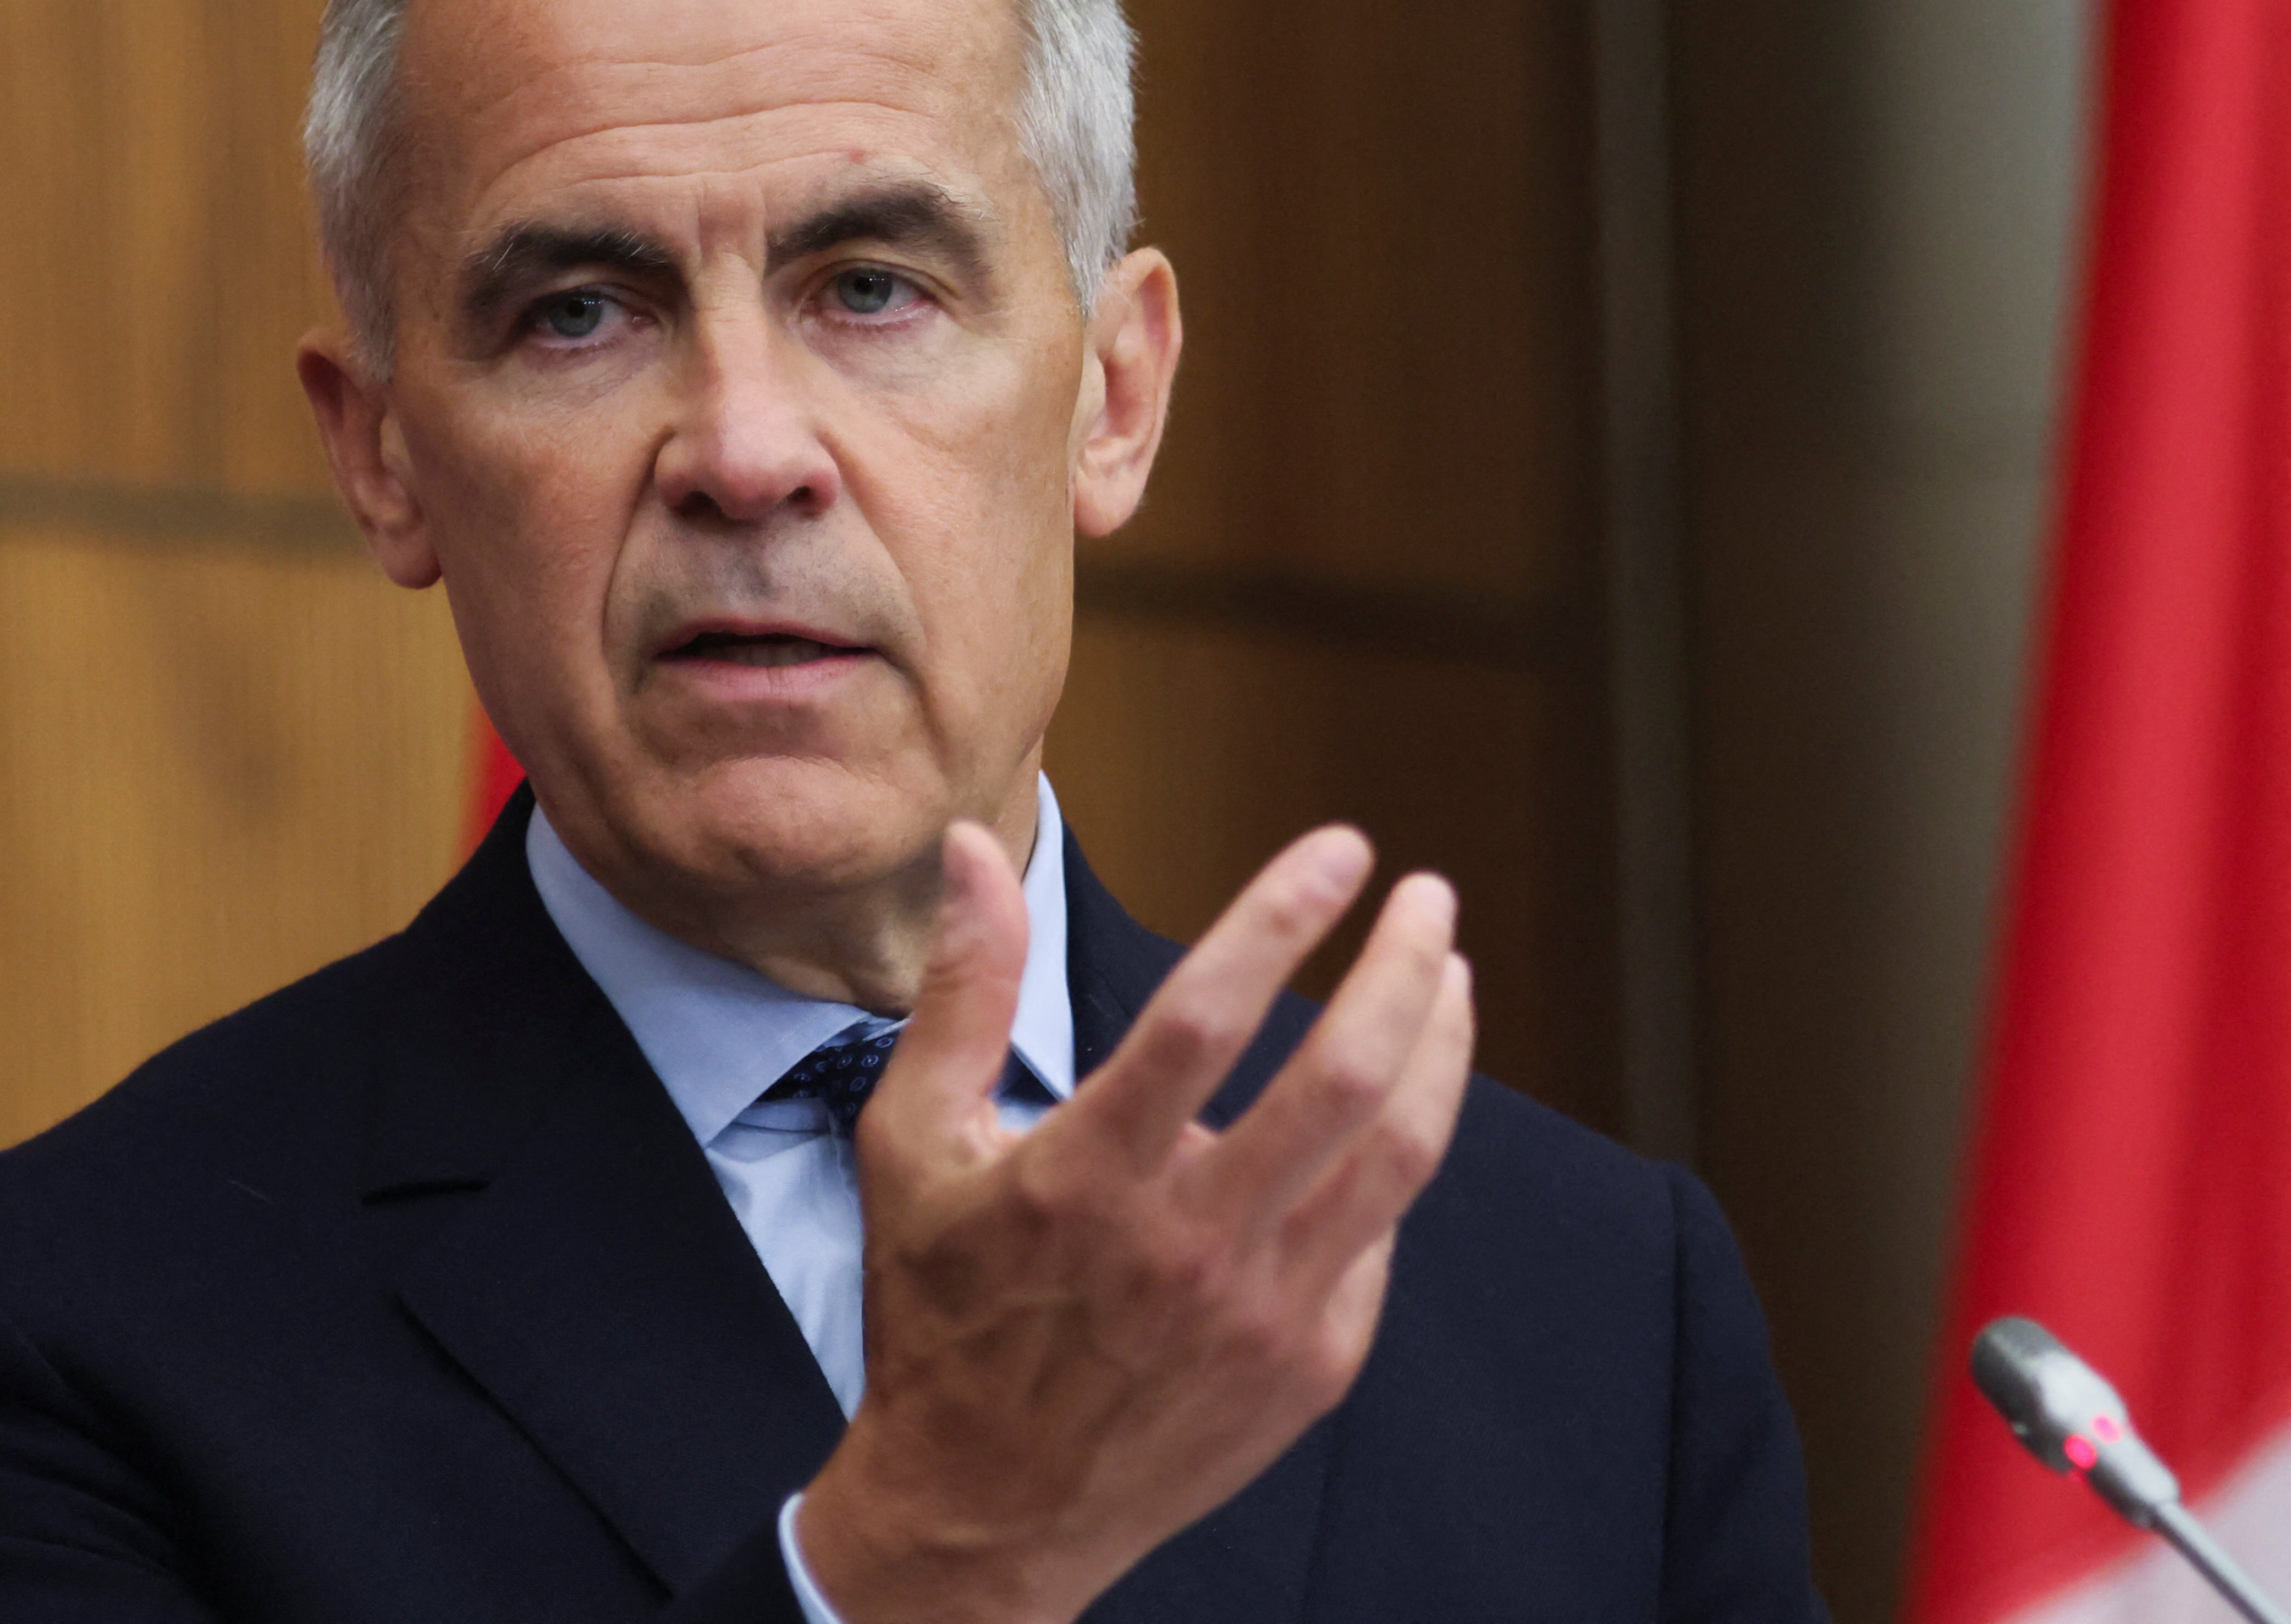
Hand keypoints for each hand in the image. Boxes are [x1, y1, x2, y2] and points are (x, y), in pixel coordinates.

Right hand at [793, 820, 1474, 1623]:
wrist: (985, 1511)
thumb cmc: (940, 1314)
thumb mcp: (912, 1144)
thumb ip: (962, 990)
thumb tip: (976, 851)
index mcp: (1084, 1177)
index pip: (1207, 1013)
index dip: (1281, 914)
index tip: (1340, 848)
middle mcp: (1186, 1244)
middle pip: (1338, 1076)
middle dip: (1400, 965)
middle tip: (1427, 894)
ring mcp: (1262, 1311)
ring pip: (1395, 1155)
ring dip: (1439, 1047)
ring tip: (1448, 974)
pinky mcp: (1310, 1366)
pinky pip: (1378, 1240)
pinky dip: (1392, 1158)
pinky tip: (1388, 1110)